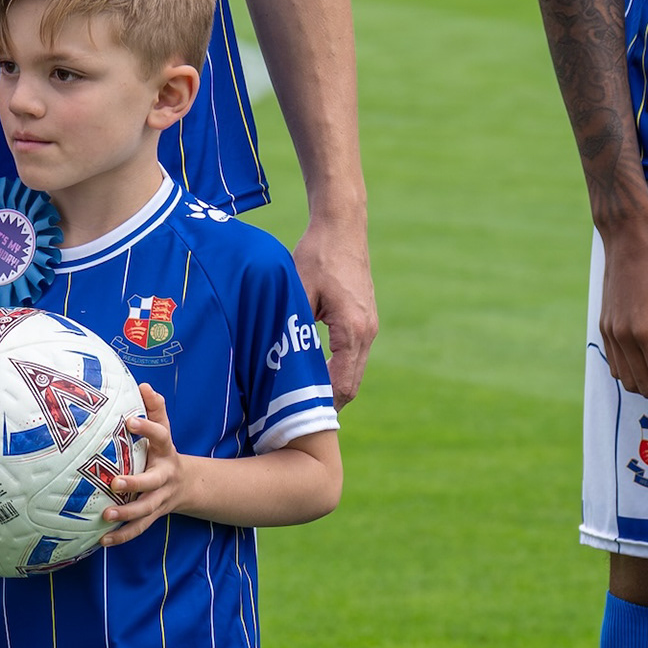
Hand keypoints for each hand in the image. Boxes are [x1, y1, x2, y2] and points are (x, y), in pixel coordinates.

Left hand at [93, 388, 186, 548]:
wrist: (186, 485)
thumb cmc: (163, 452)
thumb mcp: (163, 430)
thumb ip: (155, 409)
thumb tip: (144, 384)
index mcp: (166, 452)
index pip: (161, 436)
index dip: (147, 428)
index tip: (129, 421)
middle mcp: (165, 477)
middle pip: (152, 482)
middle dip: (135, 483)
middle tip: (114, 482)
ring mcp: (160, 499)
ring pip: (145, 510)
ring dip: (127, 515)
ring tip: (105, 515)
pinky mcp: (152, 515)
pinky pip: (138, 529)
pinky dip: (121, 536)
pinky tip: (102, 540)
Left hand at [292, 222, 379, 406]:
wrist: (342, 227)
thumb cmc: (317, 255)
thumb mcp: (297, 291)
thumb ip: (294, 327)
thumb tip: (278, 362)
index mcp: (352, 330)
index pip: (342, 384)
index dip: (319, 406)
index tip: (295, 419)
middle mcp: (367, 332)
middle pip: (351, 386)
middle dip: (325, 404)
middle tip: (294, 420)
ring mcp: (369, 327)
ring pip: (353, 373)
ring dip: (331, 389)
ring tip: (299, 403)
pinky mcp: (364, 321)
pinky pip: (353, 357)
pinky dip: (336, 371)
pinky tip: (311, 375)